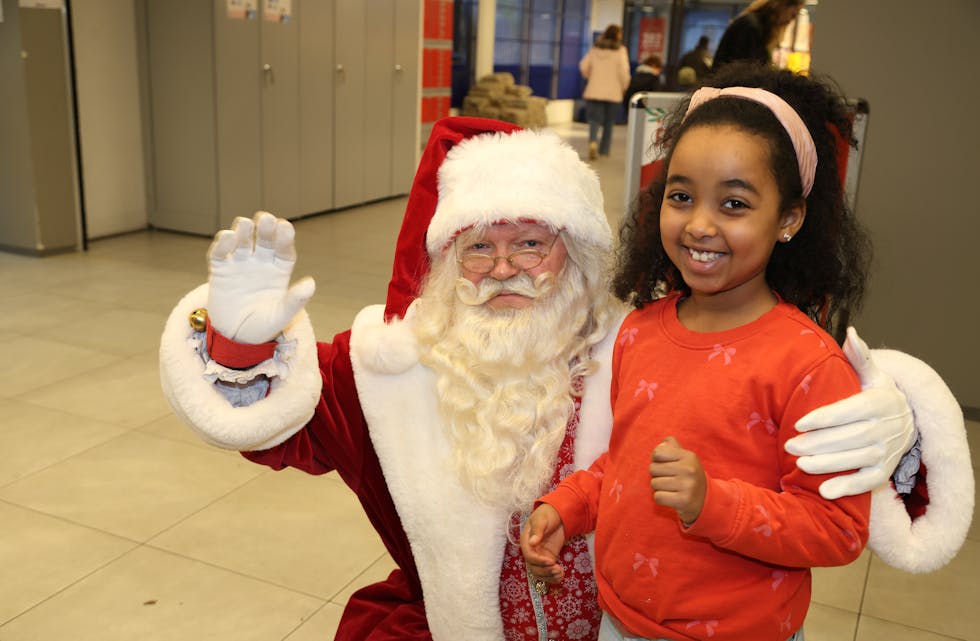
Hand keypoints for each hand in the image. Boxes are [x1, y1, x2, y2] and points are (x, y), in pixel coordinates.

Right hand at [207, 211, 315, 343]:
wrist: (236, 337)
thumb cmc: (264, 325)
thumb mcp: (281, 315)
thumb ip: (295, 300)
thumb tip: (311, 283)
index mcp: (279, 269)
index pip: (284, 249)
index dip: (284, 238)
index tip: (285, 227)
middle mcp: (261, 261)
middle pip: (264, 239)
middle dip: (265, 228)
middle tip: (266, 219)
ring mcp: (240, 263)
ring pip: (242, 240)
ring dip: (243, 230)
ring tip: (246, 224)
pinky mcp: (220, 268)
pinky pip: (221, 253)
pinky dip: (223, 243)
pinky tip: (228, 236)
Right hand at [520, 504, 565, 583]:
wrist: (557, 514)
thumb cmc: (547, 514)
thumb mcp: (542, 519)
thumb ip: (537, 530)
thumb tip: (532, 542)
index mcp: (526, 541)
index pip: (529, 556)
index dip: (538, 561)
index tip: (551, 561)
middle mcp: (531, 551)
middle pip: (533, 567)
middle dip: (545, 571)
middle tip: (557, 569)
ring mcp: (539, 556)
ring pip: (539, 573)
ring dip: (549, 576)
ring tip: (560, 573)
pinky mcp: (548, 559)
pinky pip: (547, 572)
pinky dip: (553, 577)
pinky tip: (561, 576)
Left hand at [649, 436, 705, 524]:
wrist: (705, 501)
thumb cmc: (688, 477)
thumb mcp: (685, 459)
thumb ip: (673, 447)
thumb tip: (662, 444)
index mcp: (688, 456)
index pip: (657, 453)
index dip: (656, 460)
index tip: (665, 466)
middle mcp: (689, 469)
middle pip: (653, 469)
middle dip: (657, 476)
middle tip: (669, 480)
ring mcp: (687, 485)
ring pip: (654, 484)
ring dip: (659, 488)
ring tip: (671, 489)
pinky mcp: (684, 501)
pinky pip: (658, 497)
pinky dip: (661, 499)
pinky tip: (671, 498)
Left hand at [786, 327, 915, 499]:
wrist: (906, 418)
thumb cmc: (877, 393)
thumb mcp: (872, 374)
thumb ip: (859, 357)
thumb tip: (849, 334)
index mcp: (880, 402)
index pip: (849, 411)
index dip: (823, 418)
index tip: (798, 423)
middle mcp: (887, 428)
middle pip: (849, 438)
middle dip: (817, 443)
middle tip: (789, 445)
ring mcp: (888, 451)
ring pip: (856, 459)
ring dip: (828, 464)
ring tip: (799, 464)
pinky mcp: (886, 470)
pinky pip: (868, 481)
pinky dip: (848, 487)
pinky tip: (825, 491)